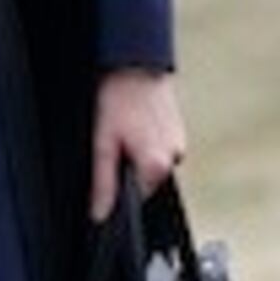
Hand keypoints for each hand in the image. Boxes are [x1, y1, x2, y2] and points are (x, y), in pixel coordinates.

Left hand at [89, 67, 186, 218]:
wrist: (134, 66)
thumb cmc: (116, 101)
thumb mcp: (102, 144)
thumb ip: (103, 183)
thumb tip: (100, 214)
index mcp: (157, 166)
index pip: (137, 198)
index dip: (118, 188)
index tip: (107, 169)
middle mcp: (174, 158)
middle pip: (145, 180)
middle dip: (127, 168)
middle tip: (112, 141)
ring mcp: (179, 143)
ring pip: (152, 163)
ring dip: (137, 154)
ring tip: (123, 128)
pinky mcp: (178, 130)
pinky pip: (159, 147)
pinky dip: (145, 141)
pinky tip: (134, 123)